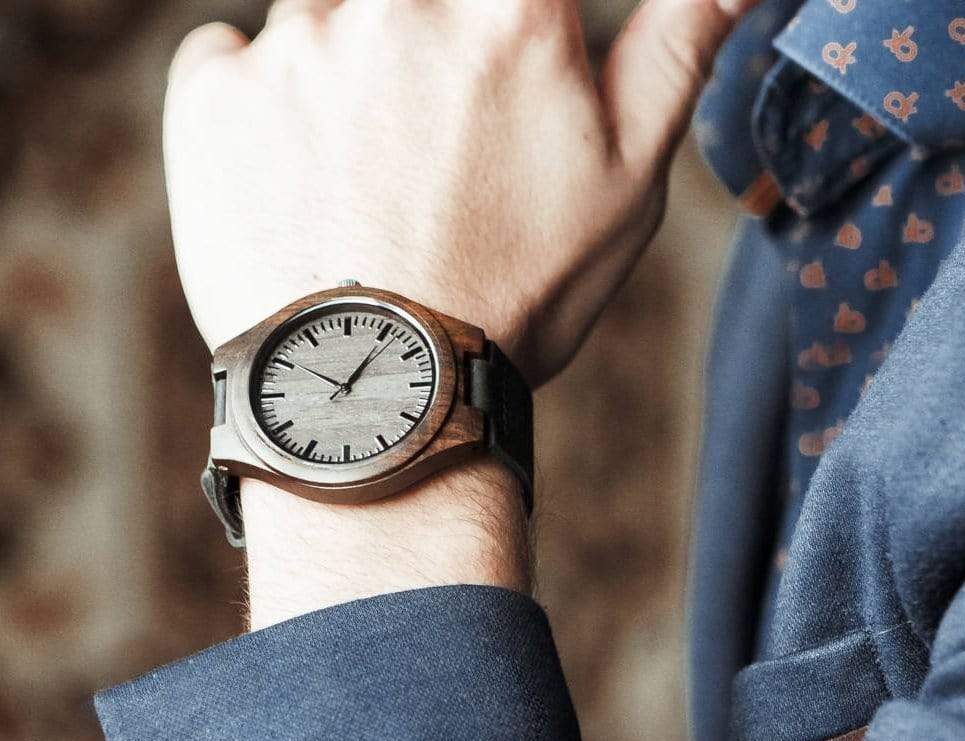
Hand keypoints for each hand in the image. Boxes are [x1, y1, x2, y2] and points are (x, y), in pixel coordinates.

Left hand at [164, 0, 753, 388]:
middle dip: (422, 56)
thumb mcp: (626, 185)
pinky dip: (260, 107)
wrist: (387, 399)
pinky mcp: (213, 96)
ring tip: (366, 189)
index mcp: (509, 9)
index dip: (502, 36)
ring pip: (321, 22)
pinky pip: (231, 59)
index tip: (489, 92)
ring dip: (343, 84)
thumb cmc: (517, 298)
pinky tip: (299, 185)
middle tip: (428, 155)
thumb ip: (673, 53)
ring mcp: (294, 43)